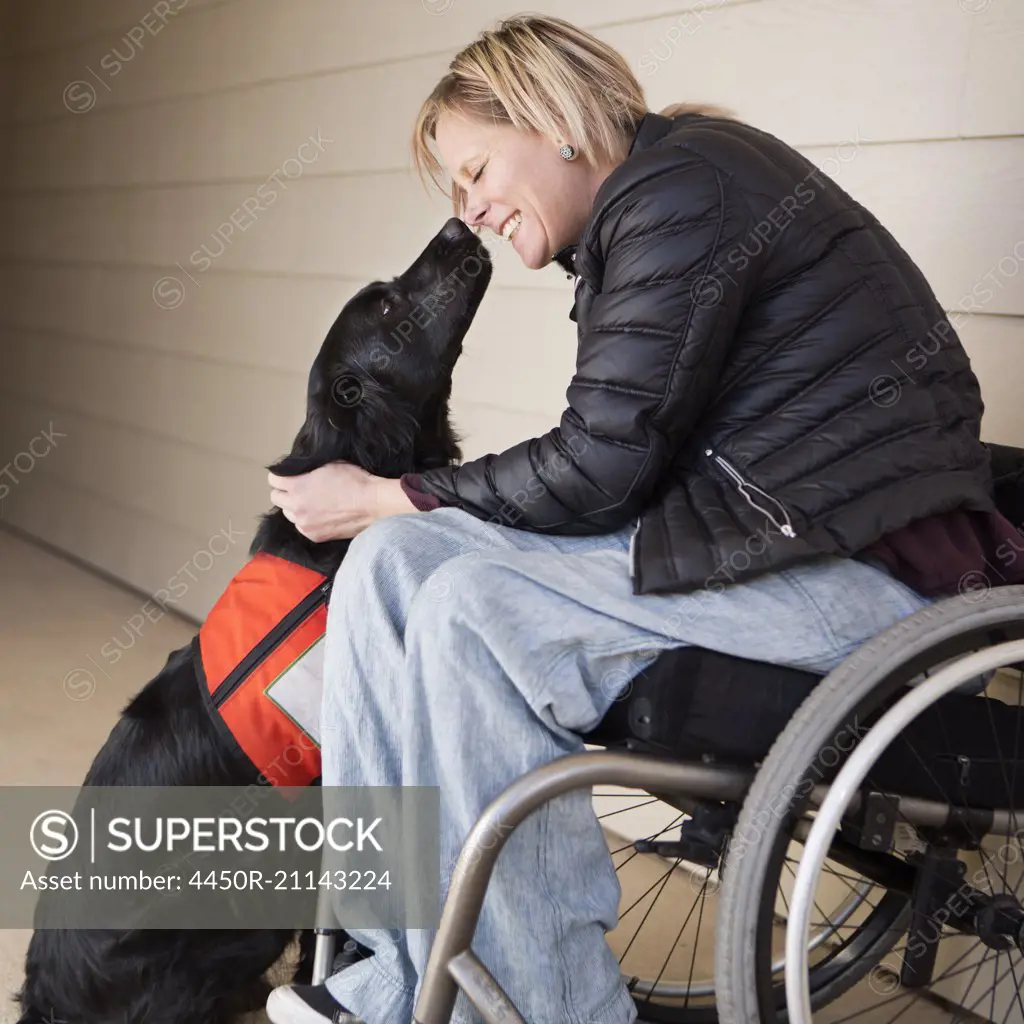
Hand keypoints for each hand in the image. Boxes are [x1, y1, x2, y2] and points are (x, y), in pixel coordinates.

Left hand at [267, 462, 417, 541]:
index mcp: (297, 486)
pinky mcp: (314, 536)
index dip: (280, 475)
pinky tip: (320, 515)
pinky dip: (307, 521)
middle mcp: (296, 506)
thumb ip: (308, 469)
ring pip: (288, 514)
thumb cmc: (354, 480)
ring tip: (310, 503)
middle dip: (284, 492)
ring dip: (294, 507)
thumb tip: (300, 471)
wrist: (373, 504)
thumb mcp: (328, 465)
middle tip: (298, 489)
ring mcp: (304, 524)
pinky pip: (302, 527)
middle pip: (276, 498)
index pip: (273, 479)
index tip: (288, 475)